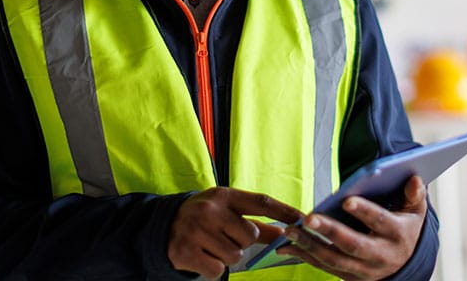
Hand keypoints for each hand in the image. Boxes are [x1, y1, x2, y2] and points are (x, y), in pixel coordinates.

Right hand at [168, 187, 301, 278]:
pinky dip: (214, 268)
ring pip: (235, 256)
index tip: (303, 219)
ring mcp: (197, 231)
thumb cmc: (203, 217)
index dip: (284, 212)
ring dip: (228, 256)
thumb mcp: (226, 210)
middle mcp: (210, 211)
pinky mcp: (186, 253)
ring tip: (212, 245)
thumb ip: (254, 220)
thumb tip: (286, 232)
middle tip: (226, 236)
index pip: (261, 202)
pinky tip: (203, 256)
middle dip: (243, 242)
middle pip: (250, 236)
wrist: (163, 226)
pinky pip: (218, 270)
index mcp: (223, 196)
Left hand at [277, 175, 427, 280]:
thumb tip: (414, 179)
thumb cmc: (405, 228)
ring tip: (291, 230)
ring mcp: (364, 269)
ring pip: (334, 259)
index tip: (347, 200)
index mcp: (396, 235)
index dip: (365, 212)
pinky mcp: (349, 277)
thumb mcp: (415, 211)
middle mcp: (380, 255)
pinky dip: (304, 257)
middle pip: (353, 244)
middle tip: (309, 218)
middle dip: (330, 231)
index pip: (381, 222)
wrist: (406, 263)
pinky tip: (287, 246)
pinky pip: (324, 267)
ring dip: (310, 245)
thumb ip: (414, 195)